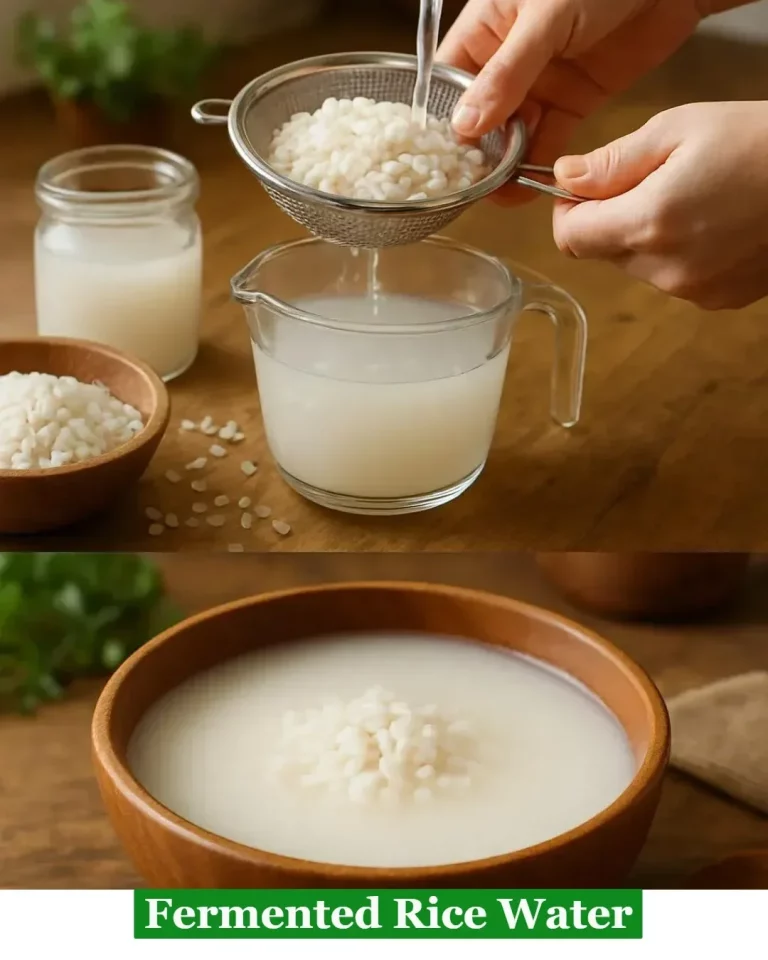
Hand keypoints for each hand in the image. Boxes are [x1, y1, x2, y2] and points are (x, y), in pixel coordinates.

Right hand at [437, 0, 701, 201]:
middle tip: (472, 185)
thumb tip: (465, 125)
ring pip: (513, 133)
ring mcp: (541, 82)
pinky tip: (529, 186)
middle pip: (480, 115)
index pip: (449, 81)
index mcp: (487, 27)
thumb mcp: (546, 17)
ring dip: (506, 163)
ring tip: (499, 193)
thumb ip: (507, 73)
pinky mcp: (574, 100)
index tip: (443, 157)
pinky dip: (541, 163)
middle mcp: (508, 58)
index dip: (444, 119)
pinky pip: (550, 137)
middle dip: (476, 150)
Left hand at [552, 102, 767, 309]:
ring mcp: (692, 291)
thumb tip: (565, 179)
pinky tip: (714, 224)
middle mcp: (664, 269)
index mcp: (648, 224)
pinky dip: (678, 254)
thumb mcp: (680, 129)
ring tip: (693, 199)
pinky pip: (673, 279)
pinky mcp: (717, 300)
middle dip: (611, 219)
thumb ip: (613, 161)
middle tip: (653, 181)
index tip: (586, 188)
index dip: (569, 212)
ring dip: (646, 237)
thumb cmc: (760, 142)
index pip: (569, 239)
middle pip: (602, 253)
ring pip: (637, 267)